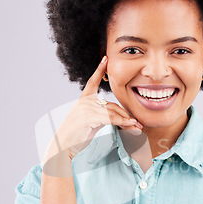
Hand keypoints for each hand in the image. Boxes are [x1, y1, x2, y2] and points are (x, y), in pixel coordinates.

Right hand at [43, 55, 142, 174]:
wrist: (64, 145)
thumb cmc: (77, 135)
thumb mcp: (91, 122)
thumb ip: (103, 116)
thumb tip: (124, 120)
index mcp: (84, 99)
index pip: (92, 81)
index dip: (99, 70)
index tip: (106, 58)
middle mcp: (85, 101)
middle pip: (112, 105)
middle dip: (126, 115)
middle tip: (138, 123)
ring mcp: (86, 108)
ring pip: (112, 113)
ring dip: (126, 121)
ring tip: (137, 126)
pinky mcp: (88, 117)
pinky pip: (109, 118)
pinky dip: (121, 122)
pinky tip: (129, 125)